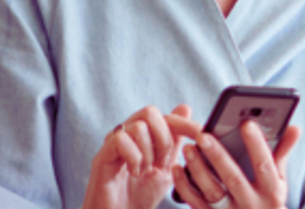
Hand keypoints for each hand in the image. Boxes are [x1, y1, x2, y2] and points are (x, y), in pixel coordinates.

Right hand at [82, 105, 199, 208]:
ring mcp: (112, 143)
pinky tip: (134, 173)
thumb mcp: (166, 168)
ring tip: (144, 171)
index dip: (184, 123)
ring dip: (148, 153)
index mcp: (142, 136)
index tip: (202, 134)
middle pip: (150, 113)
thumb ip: (175, 141)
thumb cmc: (139, 196)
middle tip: (161, 162)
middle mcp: (126, 134)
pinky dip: (134, 158)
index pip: (165, 117)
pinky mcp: (102, 155)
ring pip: (138, 127)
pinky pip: (122, 140)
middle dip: (163, 139)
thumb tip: (185, 108)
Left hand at [172, 122, 300, 208]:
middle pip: (234, 179)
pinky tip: (176, 168)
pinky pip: (195, 203)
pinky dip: (184, 186)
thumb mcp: (279, 181)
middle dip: (218, 157)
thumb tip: (294, 127)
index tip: (246, 123)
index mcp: (272, 193)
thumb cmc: (268, 200)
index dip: (257, 145)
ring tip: (188, 148)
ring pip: (212, 192)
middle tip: (202, 135)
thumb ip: (282, 152)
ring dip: (198, 170)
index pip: (265, 166)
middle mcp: (252, 206)